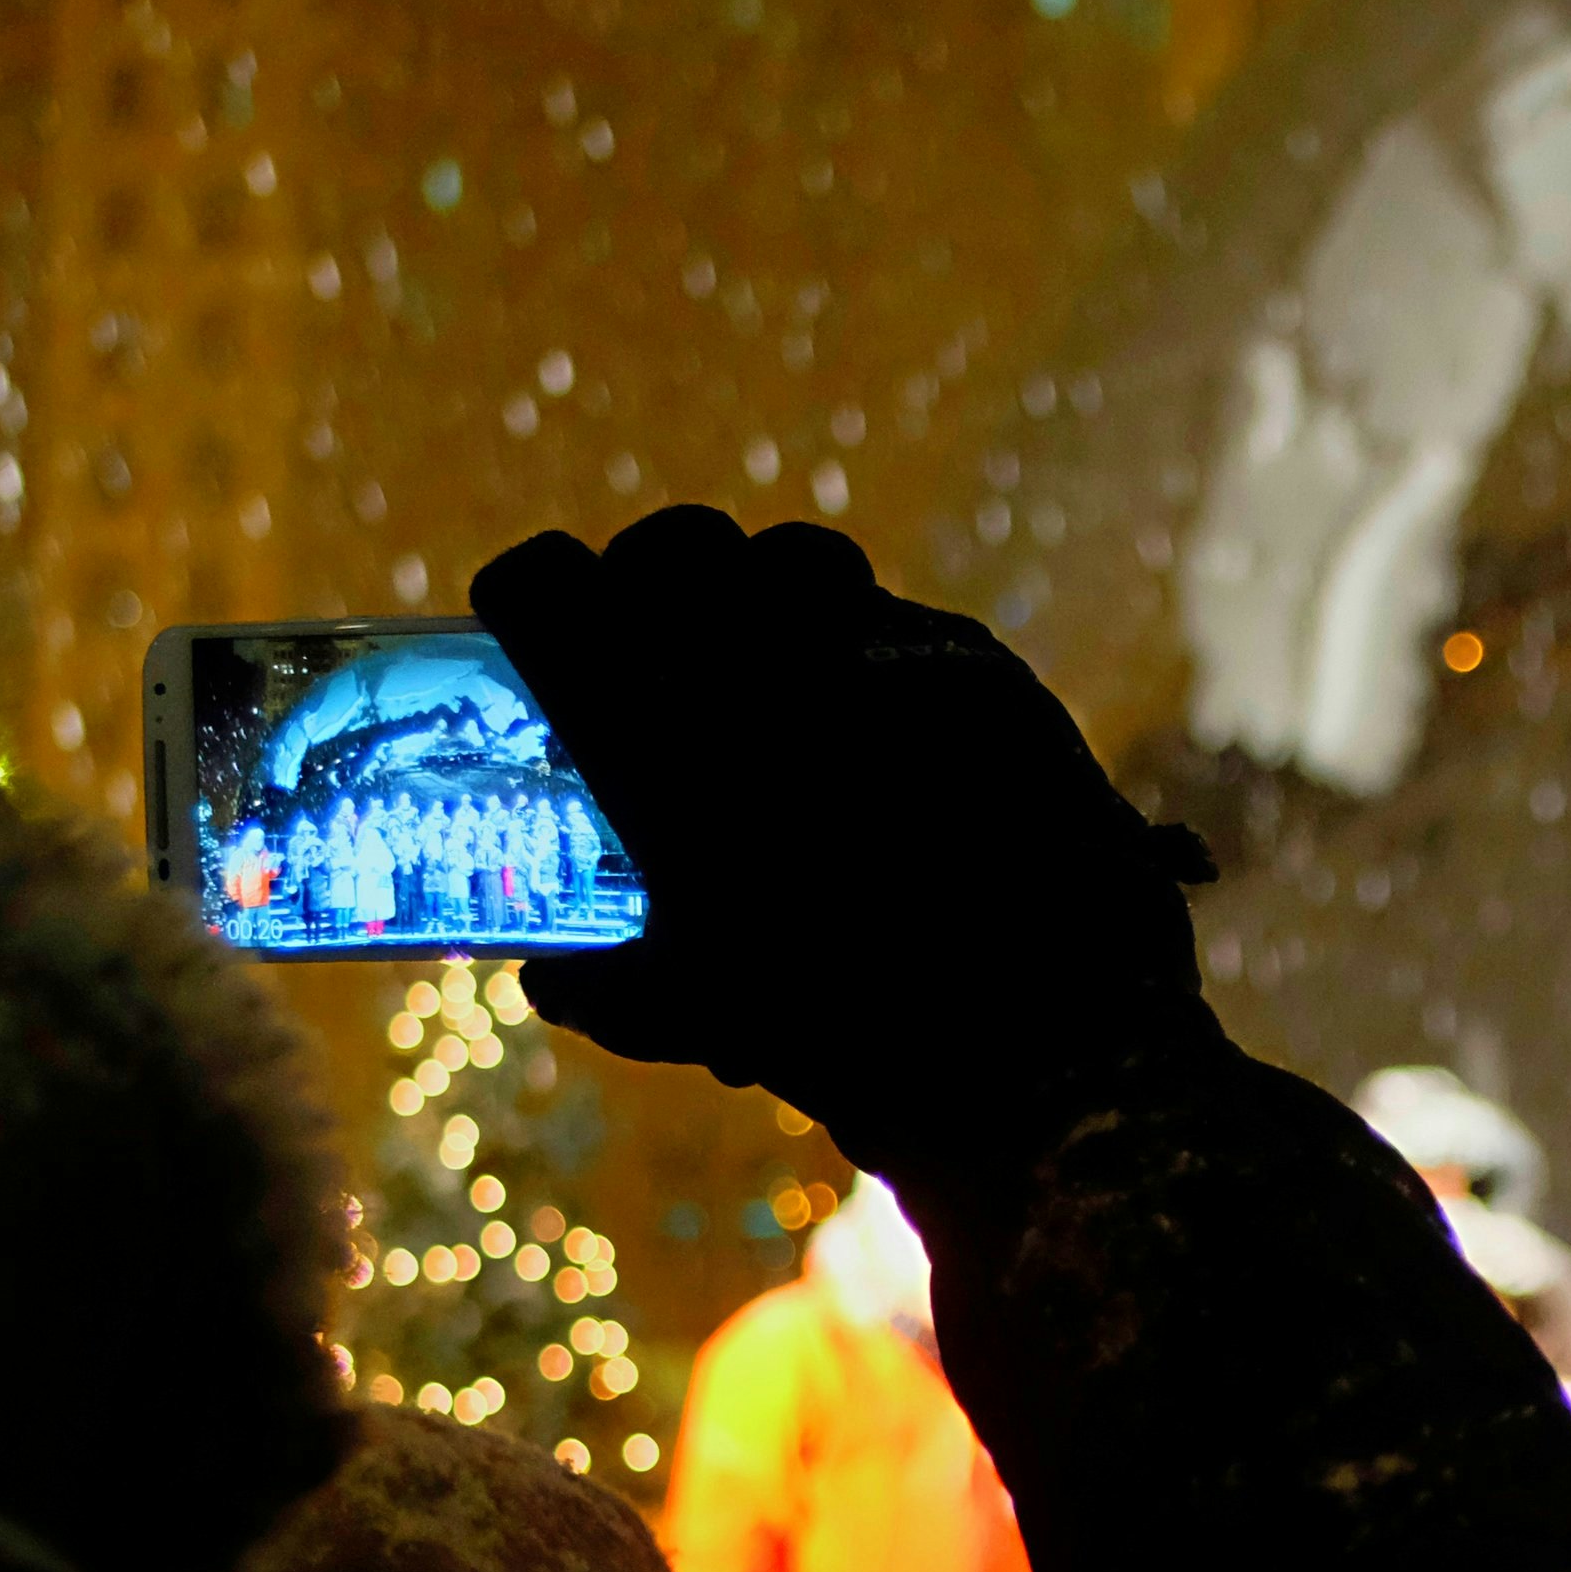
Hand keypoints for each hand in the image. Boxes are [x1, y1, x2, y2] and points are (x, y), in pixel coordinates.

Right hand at [467, 510, 1216, 1166]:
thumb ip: (608, 986)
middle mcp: (759, 651)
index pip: (550, 583)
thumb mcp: (693, 1013)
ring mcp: (877, 641)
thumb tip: (553, 978)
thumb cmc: (839, 1025)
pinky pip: (903, 623)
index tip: (534, 614)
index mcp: (657, 718)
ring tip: (773, 666)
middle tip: (655, 638)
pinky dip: (876, 658)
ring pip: (794, 560)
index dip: (532, 594)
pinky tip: (884, 727)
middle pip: (675, 546)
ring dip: (767, 597)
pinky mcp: (977, 662)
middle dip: (651, 579)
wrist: (1039, 1023)